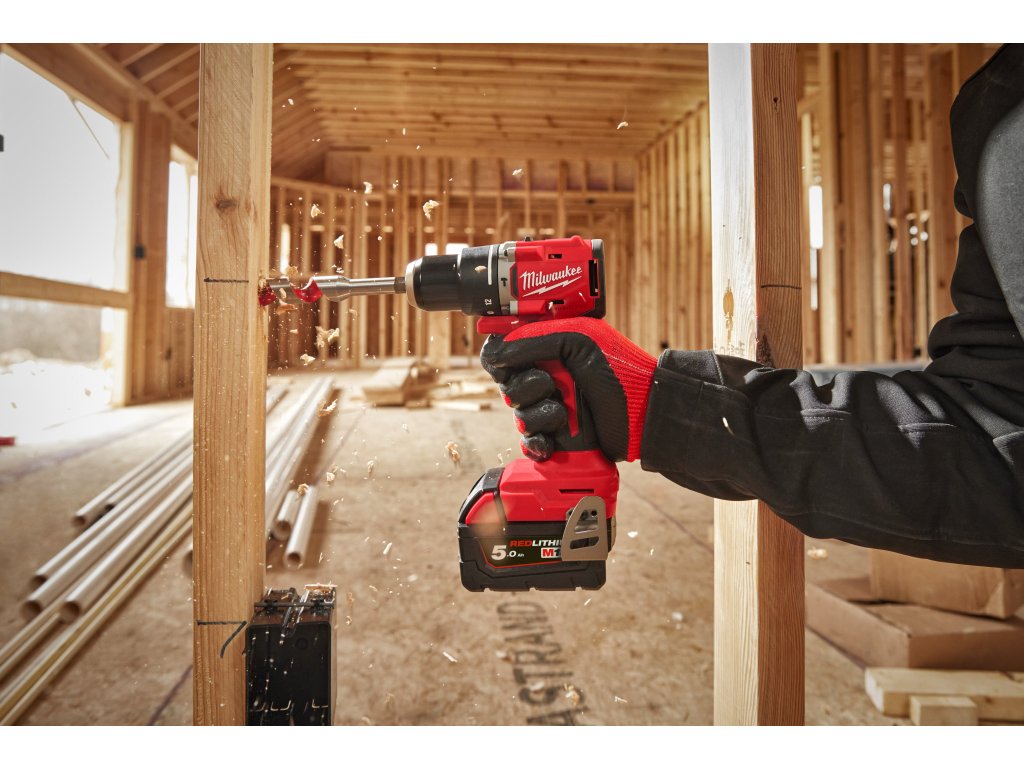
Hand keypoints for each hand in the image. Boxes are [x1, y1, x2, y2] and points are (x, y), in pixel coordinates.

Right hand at [480, 317, 656, 461]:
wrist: (643, 413)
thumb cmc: (618, 370)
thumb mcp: (578, 341)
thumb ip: (534, 341)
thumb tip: (495, 353)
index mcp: (547, 351)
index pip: (504, 353)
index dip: (499, 360)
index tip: (505, 365)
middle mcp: (545, 379)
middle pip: (506, 387)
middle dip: (526, 388)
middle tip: (551, 386)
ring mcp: (549, 409)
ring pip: (518, 416)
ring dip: (540, 415)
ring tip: (564, 414)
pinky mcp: (556, 437)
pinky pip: (529, 443)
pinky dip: (538, 442)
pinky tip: (553, 440)